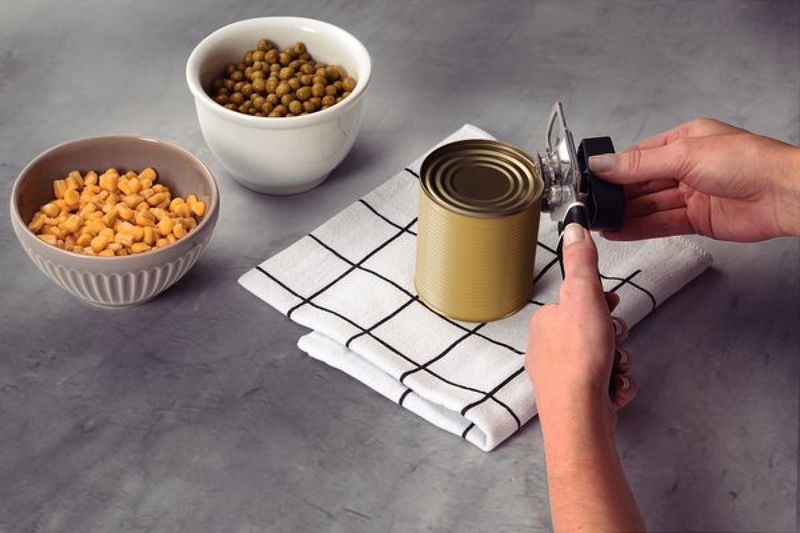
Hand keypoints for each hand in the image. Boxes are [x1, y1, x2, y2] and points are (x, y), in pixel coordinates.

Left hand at [525, 223, 643, 531]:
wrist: (578, 414)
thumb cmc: (579, 359)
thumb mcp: (584, 298)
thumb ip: (582, 264)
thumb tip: (574, 230)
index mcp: (545, 321)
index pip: (580, 302)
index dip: (604, 306)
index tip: (611, 310)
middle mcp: (546, 347)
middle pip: (594, 331)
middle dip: (614, 340)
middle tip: (614, 345)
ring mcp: (558, 374)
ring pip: (603, 359)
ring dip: (619, 364)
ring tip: (615, 371)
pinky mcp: (572, 398)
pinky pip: (603, 384)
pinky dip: (616, 386)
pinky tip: (614, 390)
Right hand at [588, 117, 799, 241]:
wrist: (784, 196)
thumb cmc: (750, 163)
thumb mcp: (684, 154)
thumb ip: (639, 164)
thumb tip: (604, 164)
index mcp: (684, 140)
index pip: (639, 156)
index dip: (614, 169)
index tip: (592, 181)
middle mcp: (687, 167)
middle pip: (642, 183)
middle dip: (618, 195)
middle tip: (592, 205)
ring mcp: (691, 194)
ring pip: (649, 205)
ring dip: (625, 214)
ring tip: (599, 222)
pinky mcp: (697, 219)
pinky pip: (660, 223)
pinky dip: (639, 228)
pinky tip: (619, 231)